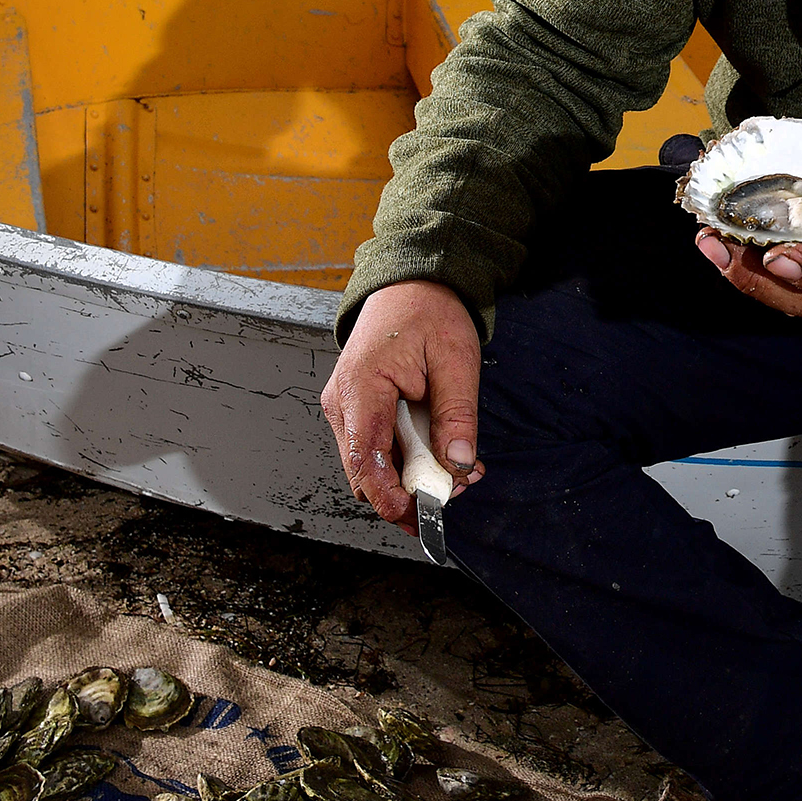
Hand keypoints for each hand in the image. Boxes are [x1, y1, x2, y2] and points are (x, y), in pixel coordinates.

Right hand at [319, 280, 484, 528]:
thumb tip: (458, 464)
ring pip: (372, 466)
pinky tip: (440, 455)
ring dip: (412, 477)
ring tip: (458, 468)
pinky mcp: (358, 410)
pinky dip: (407, 460)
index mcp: (361, 387)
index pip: (364, 461)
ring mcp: (346, 408)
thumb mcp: (456, 359)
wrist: (410, 283)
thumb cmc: (428, 311)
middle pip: (366, 473)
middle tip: (458, 488)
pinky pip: (377, 449)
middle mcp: (343, 403)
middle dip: (410, 492)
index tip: (424, 517)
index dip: (391, 499)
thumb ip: (456, 415)